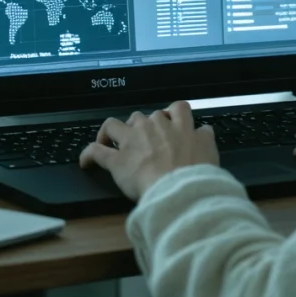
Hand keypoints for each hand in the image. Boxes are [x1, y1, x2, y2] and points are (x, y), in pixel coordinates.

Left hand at [79, 101, 218, 200]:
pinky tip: (86, 162)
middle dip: (140, 126)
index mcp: (177, 125)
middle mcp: (152, 126)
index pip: (176, 107)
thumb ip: (205, 137)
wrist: (177, 189)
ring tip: (112, 142)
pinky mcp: (116, 160)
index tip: (170, 122)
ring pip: (113, 124)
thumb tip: (204, 130)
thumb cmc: (195, 173)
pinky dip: (88, 155)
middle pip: (142, 116)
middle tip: (143, 141)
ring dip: (112, 132)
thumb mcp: (210, 151)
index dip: (172, 113)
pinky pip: (95, 151)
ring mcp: (132, 141)